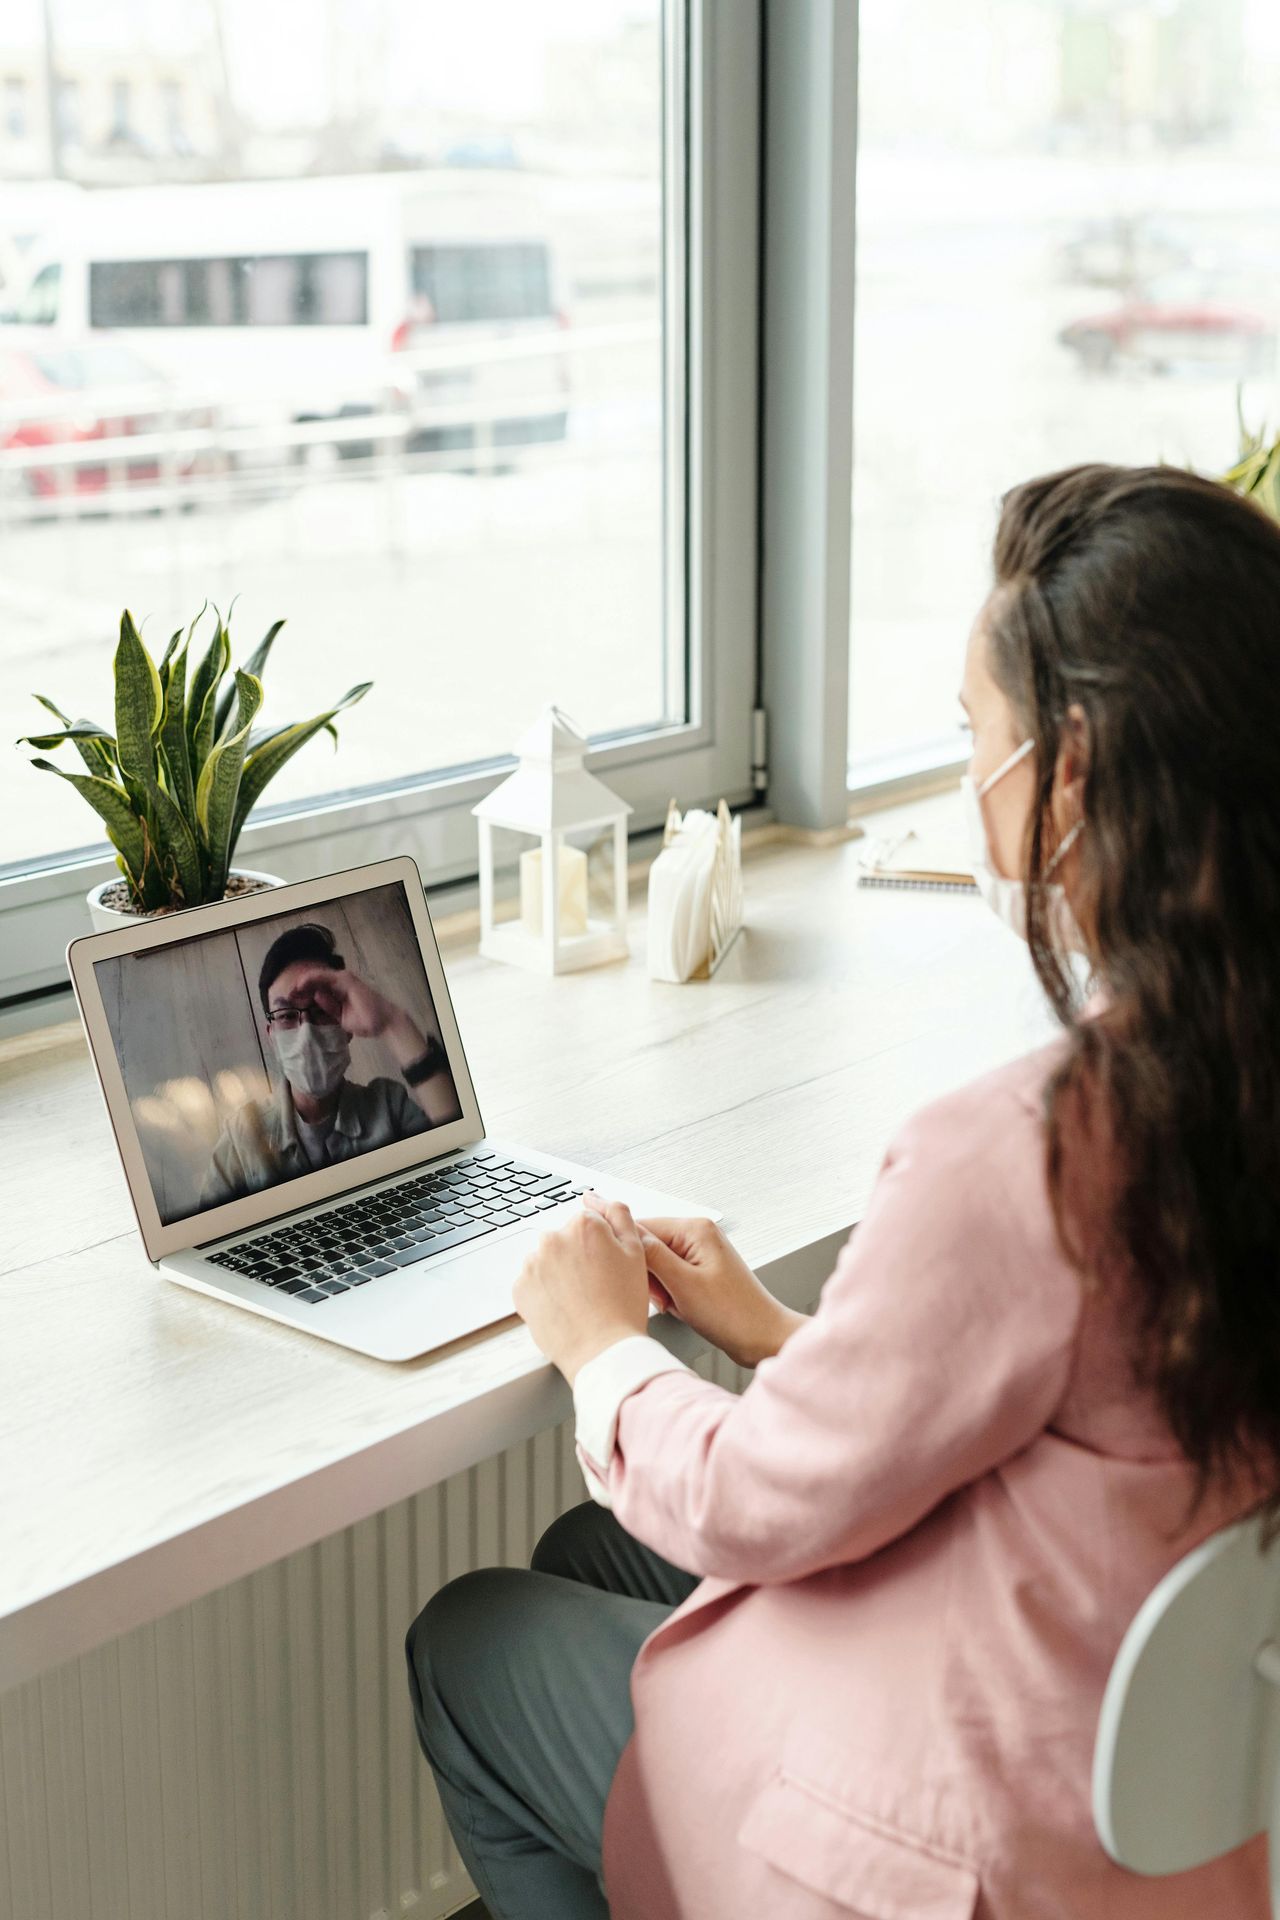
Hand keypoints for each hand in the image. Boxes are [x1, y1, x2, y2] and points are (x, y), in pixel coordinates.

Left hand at [289, 965, 422, 1056]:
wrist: (383, 1022)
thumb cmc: (366, 1021)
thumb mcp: (341, 1016)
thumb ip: (329, 1006)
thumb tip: (315, 996)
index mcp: (339, 990)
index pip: (317, 988)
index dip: (303, 992)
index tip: (291, 1001)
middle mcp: (340, 982)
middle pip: (315, 981)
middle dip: (299, 987)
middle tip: (287, 996)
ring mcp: (343, 979)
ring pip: (317, 976)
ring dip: (302, 983)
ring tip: (290, 991)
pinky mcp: (345, 980)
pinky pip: (323, 976)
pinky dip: (310, 979)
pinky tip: (300, 985)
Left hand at [512, 1206, 650, 1382]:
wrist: (602, 1350)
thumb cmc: (622, 1306)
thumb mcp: (636, 1252)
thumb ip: (619, 1215)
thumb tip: (599, 1197)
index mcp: (583, 1225)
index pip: (587, 1224)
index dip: (599, 1247)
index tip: (605, 1267)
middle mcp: (552, 1238)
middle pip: (564, 1240)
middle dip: (576, 1257)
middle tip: (596, 1286)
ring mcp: (532, 1264)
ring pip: (546, 1262)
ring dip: (558, 1274)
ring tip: (580, 1300)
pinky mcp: (519, 1289)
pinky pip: (531, 1284)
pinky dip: (543, 1293)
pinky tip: (564, 1307)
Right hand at [587, 1196, 806, 1369]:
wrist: (762, 1338)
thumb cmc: (734, 1314)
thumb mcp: (683, 1284)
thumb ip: (652, 1256)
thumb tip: (625, 1234)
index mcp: (695, 1229)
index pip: (642, 1226)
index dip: (628, 1252)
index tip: (615, 1271)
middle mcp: (698, 1235)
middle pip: (649, 1245)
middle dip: (648, 1274)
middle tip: (663, 1296)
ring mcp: (700, 1253)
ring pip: (657, 1263)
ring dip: (659, 1287)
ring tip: (676, 1304)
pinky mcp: (701, 1271)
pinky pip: (670, 1276)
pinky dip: (669, 1293)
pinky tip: (680, 1307)